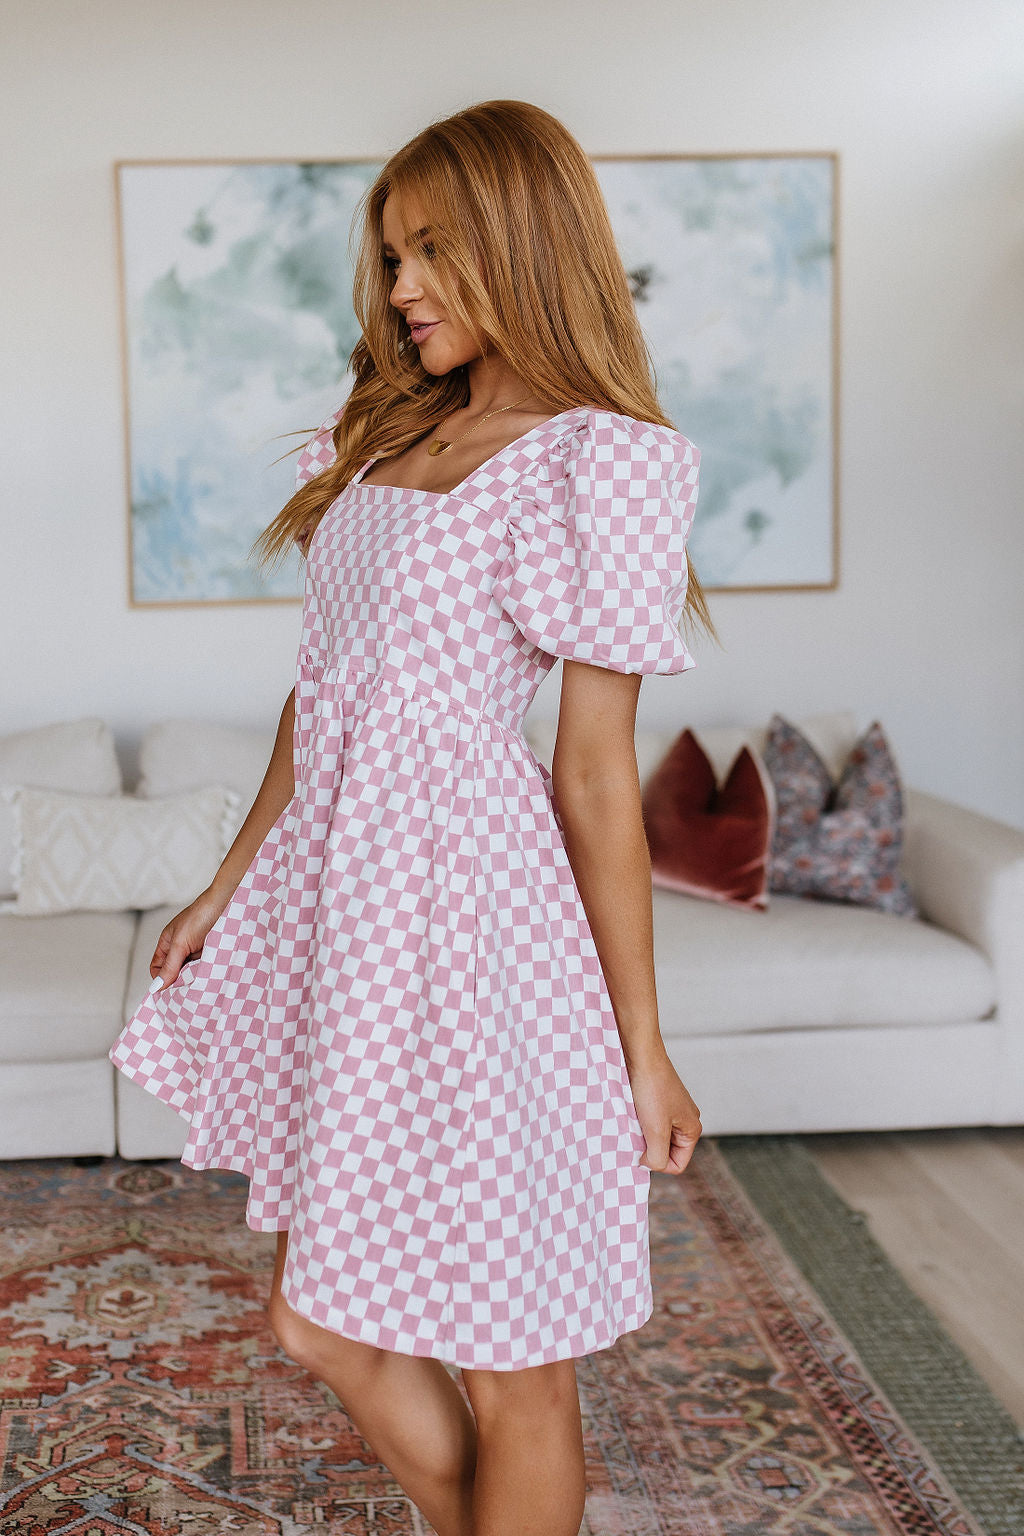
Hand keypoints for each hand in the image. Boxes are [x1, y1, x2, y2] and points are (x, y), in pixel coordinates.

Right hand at [148, 885, 231, 991]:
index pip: (157, 969)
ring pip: (191, 974)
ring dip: (195, 979)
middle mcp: (181, 949)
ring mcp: (197, 952)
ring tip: (199, 985)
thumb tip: (157, 987)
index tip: (169, 993)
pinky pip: (205, 970)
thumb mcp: (180, 943)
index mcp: (167, 944)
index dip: (161, 980)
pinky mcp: (212, 954)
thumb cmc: (200, 916)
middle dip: (179, 983)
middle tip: (186, 992)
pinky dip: (206, 975)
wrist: (228, 904)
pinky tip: (210, 978)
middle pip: (175, 974)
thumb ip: (169, 965)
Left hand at [626, 1045, 702, 1174]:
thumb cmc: (651, 1089)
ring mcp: (672, 1110)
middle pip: (665, 1151)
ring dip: (642, 1134)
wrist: (641, 1054)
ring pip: (654, 1137)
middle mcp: (685, 1120)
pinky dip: (638, 1122)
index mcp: (692, 1129)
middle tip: (636, 1132)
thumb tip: (649, 1165)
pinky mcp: (658, 1101)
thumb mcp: (656, 1130)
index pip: (676, 1165)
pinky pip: (648, 1122)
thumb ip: (657, 1157)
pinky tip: (631, 1112)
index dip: (657, 1163)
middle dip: (649, 1147)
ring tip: (633, 1119)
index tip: (641, 1147)